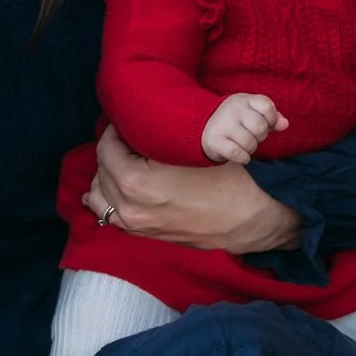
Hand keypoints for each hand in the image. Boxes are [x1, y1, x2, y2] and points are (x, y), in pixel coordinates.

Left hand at [83, 125, 301, 254]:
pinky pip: (111, 214)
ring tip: (127, 159)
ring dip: (108, 174)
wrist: (254, 218)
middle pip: (102, 169)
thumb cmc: (227, 178)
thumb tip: (135, 122)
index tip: (128, 120)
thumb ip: (155, 136)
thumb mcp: (191, 148)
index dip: (116, 129)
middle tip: (130, 135)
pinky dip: (111, 198)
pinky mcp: (145, 235)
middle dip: (113, 149)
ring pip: (101, 194)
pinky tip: (122, 185)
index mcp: (135, 183)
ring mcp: (135, 225)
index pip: (107, 148)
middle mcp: (129, 208)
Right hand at [200, 93, 286, 165]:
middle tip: (252, 137)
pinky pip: (237, 153)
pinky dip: (243, 157)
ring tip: (244, 145)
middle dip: (260, 136)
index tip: (266, 124)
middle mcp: (233, 110)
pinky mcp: (215, 141)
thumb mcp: (251, 113)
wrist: (202, 128)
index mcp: (243, 100)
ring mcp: (223, 125)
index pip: (267, 106)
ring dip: (251, 148)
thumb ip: (271, 117)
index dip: (272, 119)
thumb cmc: (234, 121)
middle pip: (260, 127)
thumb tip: (285, 124)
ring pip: (249, 142)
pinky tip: (241, 155)